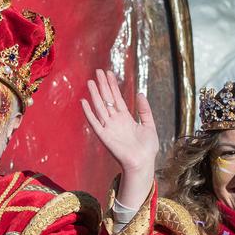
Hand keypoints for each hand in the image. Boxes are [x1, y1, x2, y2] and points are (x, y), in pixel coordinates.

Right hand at [81, 69, 157, 207]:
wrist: (143, 163)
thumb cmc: (147, 148)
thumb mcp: (149, 124)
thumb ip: (144, 110)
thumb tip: (140, 93)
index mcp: (126, 118)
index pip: (117, 98)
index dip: (113, 85)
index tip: (109, 73)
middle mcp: (115, 121)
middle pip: (107, 99)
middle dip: (103, 85)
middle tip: (98, 71)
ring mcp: (109, 128)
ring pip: (100, 107)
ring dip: (95, 95)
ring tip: (91, 82)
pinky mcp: (104, 136)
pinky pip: (94, 123)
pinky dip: (89, 113)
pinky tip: (84, 102)